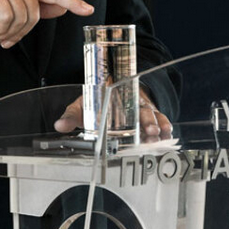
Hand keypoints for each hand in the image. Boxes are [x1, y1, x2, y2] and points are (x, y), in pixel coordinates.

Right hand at [0, 0, 92, 48]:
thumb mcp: (10, 5)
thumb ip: (35, 5)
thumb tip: (60, 9)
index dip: (73, 1)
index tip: (88, 10)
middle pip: (36, 14)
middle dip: (22, 33)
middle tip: (6, 40)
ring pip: (22, 17)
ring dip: (8, 34)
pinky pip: (7, 17)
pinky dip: (0, 30)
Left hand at [54, 91, 172, 140]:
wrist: (111, 92)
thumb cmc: (96, 102)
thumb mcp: (82, 107)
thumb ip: (71, 116)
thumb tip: (59, 125)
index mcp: (115, 98)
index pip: (123, 103)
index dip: (127, 112)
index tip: (130, 119)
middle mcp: (131, 104)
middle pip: (142, 111)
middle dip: (148, 121)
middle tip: (151, 131)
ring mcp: (142, 111)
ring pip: (154, 116)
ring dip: (158, 125)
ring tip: (160, 135)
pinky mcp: (150, 118)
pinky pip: (161, 120)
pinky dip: (165, 127)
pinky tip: (169, 135)